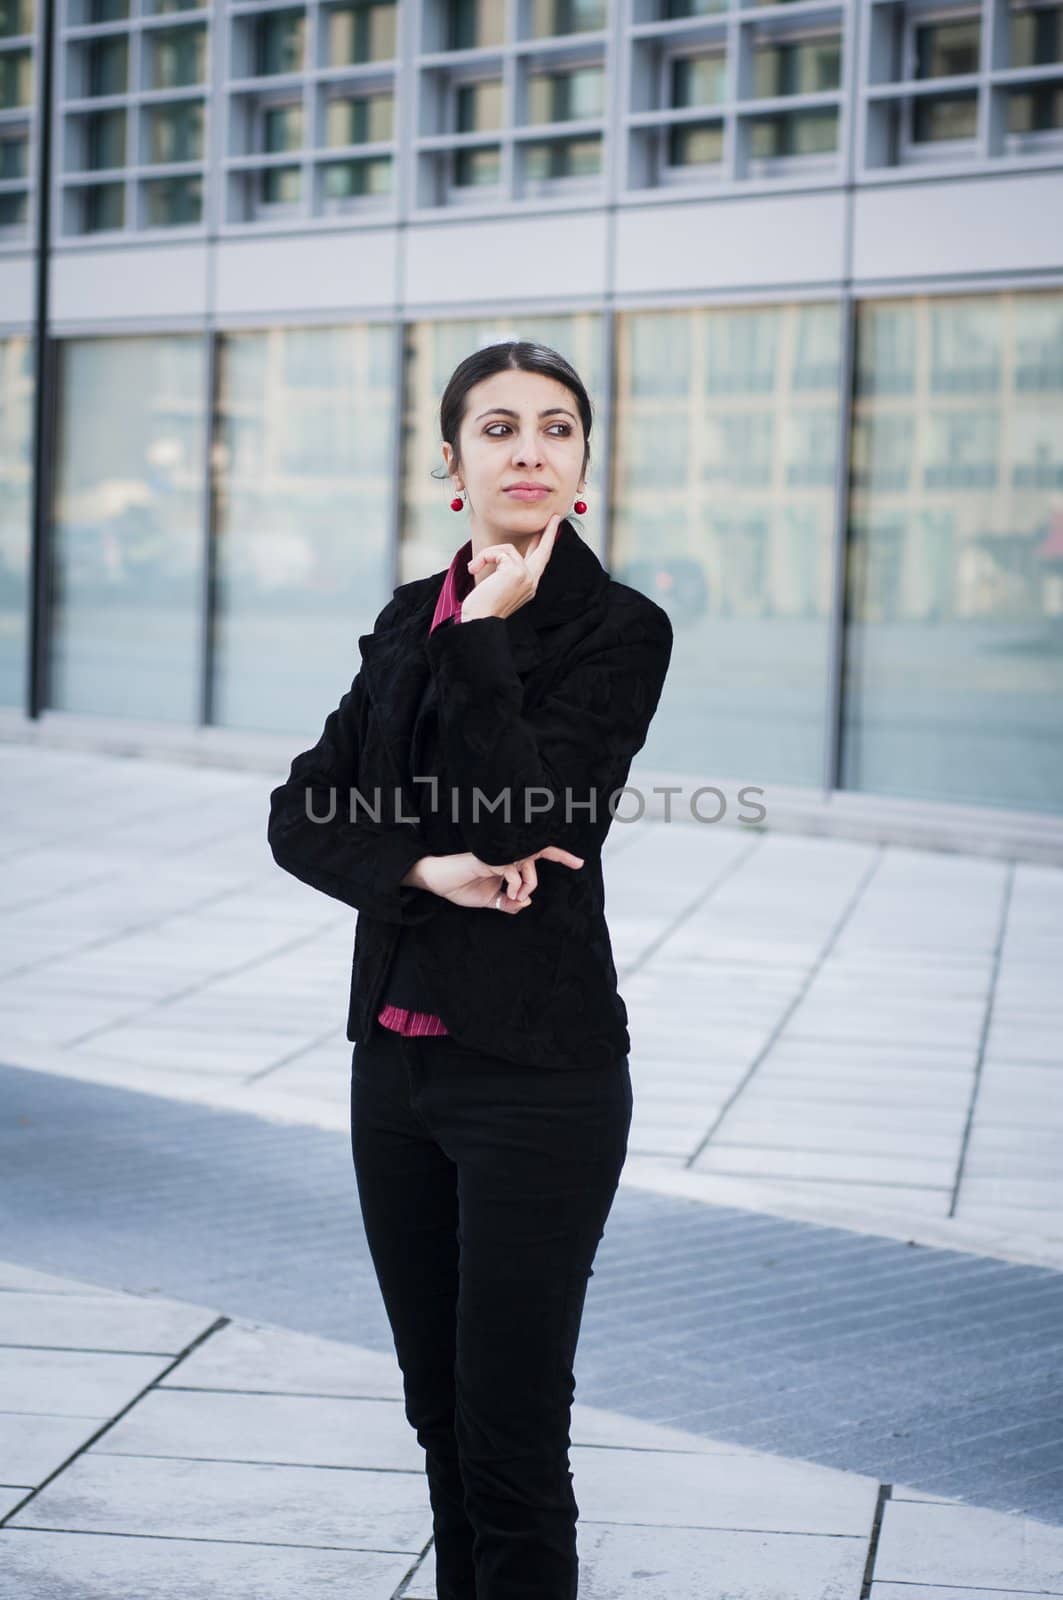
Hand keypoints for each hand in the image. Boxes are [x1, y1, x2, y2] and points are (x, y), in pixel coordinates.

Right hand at [404, 845, 583, 912]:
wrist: (439, 883)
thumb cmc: (462, 888)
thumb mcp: (491, 902)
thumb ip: (509, 902)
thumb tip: (527, 901)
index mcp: (509, 864)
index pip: (539, 854)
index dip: (561, 856)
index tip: (579, 863)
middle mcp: (507, 856)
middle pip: (539, 857)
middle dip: (538, 878)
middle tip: (520, 895)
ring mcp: (499, 856)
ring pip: (528, 865)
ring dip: (525, 886)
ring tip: (510, 897)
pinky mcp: (491, 859)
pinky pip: (513, 870)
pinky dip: (515, 885)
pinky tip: (506, 893)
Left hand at [459, 514, 561, 621]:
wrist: (479, 620)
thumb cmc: (482, 607)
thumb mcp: (499, 586)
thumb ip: (507, 570)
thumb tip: (504, 555)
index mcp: (528, 586)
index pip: (539, 561)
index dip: (545, 544)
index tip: (552, 529)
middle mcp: (532, 581)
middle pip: (543, 551)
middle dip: (549, 532)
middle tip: (555, 517)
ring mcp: (527, 576)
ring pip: (507, 549)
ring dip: (487, 555)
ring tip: (475, 568)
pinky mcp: (517, 571)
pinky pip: (498, 552)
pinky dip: (484, 557)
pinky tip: (475, 569)